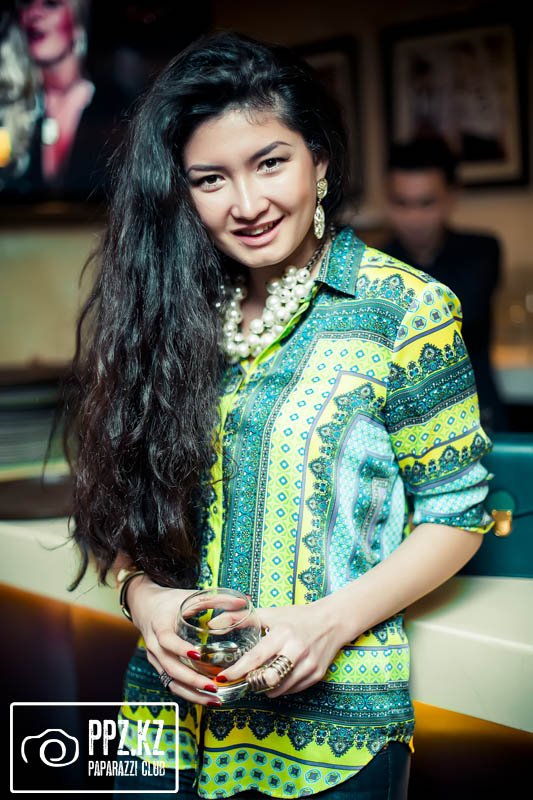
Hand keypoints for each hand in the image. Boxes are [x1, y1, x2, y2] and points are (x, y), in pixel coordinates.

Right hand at [126, 576, 223, 706]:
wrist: (146, 607)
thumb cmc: (170, 601)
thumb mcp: (189, 597)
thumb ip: (214, 599)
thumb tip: (243, 602)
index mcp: (160, 626)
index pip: (167, 640)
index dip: (180, 648)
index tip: (198, 655)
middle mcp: (154, 646)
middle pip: (170, 668)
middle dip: (192, 680)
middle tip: (214, 686)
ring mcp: (156, 659)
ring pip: (170, 682)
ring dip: (192, 693)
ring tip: (215, 699)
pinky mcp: (160, 667)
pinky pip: (172, 684)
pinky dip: (188, 693)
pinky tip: (206, 698)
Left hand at [212, 599, 347, 698]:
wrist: (331, 621)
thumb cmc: (297, 617)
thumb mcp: (270, 614)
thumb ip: (240, 618)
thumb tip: (213, 624)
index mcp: (283, 634)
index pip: (255, 657)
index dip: (237, 670)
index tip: (222, 677)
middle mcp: (297, 650)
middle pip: (268, 679)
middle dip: (252, 683)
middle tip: (244, 679)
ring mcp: (308, 665)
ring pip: (279, 688)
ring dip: (265, 688)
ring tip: (259, 679)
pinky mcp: (317, 675)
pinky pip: (292, 690)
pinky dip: (280, 688)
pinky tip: (277, 679)